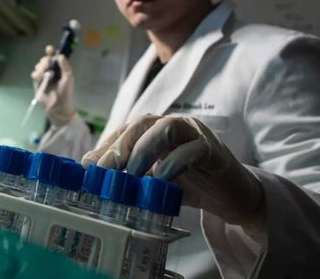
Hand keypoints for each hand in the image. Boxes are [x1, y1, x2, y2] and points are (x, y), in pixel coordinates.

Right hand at [31, 45, 75, 126]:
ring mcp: (43, 77)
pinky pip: (34, 74)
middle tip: (48, 64)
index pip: (53, 58)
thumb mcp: (68, 78)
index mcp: (58, 69)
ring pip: (38, 66)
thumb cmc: (66, 92)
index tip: (49, 49)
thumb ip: (65, 66)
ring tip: (45, 73)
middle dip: (45, 60)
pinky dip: (37, 74)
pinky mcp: (37, 83)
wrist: (58, 106)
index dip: (51, 52)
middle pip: (44, 60)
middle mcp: (50, 71)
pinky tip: (40, 77)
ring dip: (41, 67)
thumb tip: (60, 55)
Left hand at [82, 115, 265, 229]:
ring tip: (132, 174)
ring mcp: (194, 134)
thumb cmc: (189, 184)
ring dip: (144, 150)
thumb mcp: (152, 180)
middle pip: (141, 124)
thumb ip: (128, 174)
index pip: (124, 131)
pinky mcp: (212, 149)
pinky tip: (162, 178)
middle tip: (106, 171)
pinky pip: (192, 149)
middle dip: (120, 147)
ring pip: (165, 128)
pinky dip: (174, 162)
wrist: (229, 195)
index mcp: (154, 131)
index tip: (89, 169)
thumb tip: (93, 174)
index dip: (104, 147)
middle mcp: (172, 126)